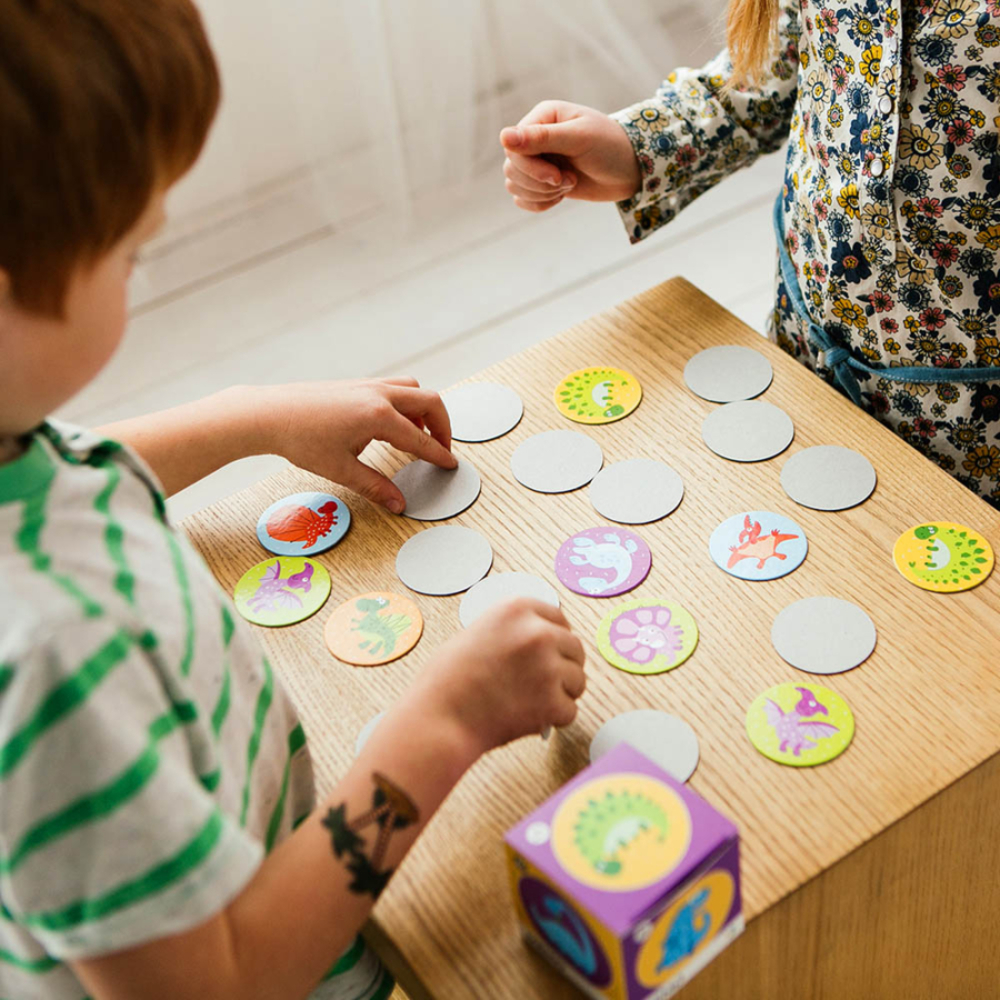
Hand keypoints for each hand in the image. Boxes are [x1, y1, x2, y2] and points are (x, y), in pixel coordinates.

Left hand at [252, 378, 455, 512]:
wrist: (270, 413)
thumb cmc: (300, 439)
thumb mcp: (340, 469)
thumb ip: (375, 486)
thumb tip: (398, 504)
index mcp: (378, 416)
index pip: (420, 438)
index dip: (438, 455)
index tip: (450, 465)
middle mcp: (378, 395)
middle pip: (430, 401)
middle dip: (443, 426)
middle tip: (442, 448)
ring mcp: (368, 385)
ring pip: (413, 389)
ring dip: (425, 410)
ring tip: (420, 435)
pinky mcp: (357, 384)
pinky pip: (394, 388)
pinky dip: (406, 404)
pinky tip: (393, 425)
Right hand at [408, 599, 586, 754]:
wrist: (438, 717)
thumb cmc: (447, 680)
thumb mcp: (477, 632)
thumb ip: (511, 631)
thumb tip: (540, 640)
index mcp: (517, 609)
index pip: (559, 617)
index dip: (556, 637)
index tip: (552, 650)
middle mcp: (537, 632)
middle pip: (574, 647)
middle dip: (564, 665)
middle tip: (546, 682)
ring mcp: (547, 667)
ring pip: (578, 679)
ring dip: (563, 693)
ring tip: (537, 702)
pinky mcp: (551, 701)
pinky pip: (570, 710)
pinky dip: (555, 719)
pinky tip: (533, 718)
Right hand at [500, 100, 641, 212]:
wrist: (630, 170)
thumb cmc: (610, 147)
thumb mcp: (578, 138)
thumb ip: (541, 138)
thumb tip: (503, 137)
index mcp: (541, 117)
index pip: (512, 148)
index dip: (531, 167)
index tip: (558, 176)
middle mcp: (534, 138)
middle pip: (511, 169)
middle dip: (540, 183)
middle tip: (569, 180)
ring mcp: (537, 160)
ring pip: (514, 185)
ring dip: (542, 194)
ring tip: (569, 184)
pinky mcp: (541, 182)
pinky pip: (522, 199)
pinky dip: (539, 204)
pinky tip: (560, 197)